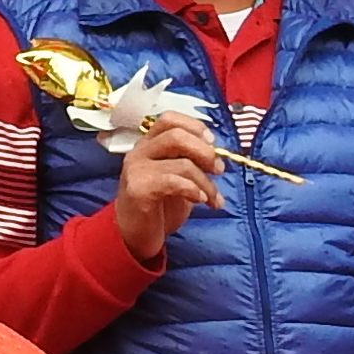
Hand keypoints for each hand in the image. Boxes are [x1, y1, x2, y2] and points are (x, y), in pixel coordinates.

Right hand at [109, 116, 225, 261]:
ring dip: (206, 182)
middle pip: (176, 136)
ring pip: (182, 163)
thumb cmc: (158, 205)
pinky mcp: (138, 189)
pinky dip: (193, 190)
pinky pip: (174, 182)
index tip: (213, 143)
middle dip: (205, 152)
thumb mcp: (177, 176)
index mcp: (149, 144)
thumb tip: (218, 155)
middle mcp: (140, 151)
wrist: (134, 234)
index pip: (169, 119)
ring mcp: (136, 169)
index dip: (195, 126)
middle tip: (218, 170)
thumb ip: (190, 160)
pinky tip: (199, 200)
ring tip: (213, 198)